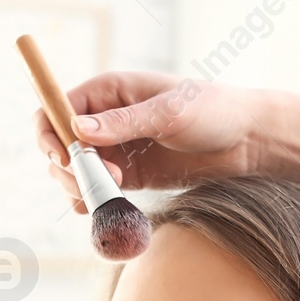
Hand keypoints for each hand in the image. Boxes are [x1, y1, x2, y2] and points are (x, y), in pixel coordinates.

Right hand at [34, 71, 267, 213]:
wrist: (247, 140)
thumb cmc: (212, 111)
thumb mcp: (168, 112)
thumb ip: (123, 123)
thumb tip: (77, 128)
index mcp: (108, 91)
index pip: (57, 108)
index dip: (51, 134)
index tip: (67, 159)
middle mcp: (106, 119)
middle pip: (60, 144)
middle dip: (68, 168)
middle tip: (96, 185)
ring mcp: (117, 148)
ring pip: (76, 171)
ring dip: (80, 188)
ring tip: (104, 199)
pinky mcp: (131, 175)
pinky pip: (99, 189)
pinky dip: (95, 201)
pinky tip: (103, 209)